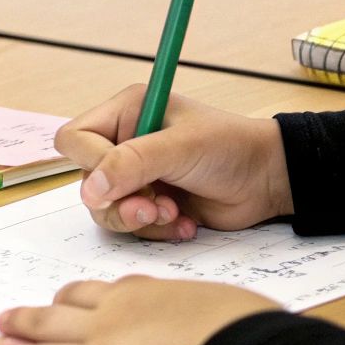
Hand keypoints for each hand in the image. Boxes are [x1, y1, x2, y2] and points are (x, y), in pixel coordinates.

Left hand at [0, 276, 279, 344]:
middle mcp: (121, 303)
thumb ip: (207, 316)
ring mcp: (103, 330)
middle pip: (73, 299)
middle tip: (28, 310)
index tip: (80, 300)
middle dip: (49, 306)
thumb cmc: (245, 328)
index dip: (91, 297)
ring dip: (25, 323)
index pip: (113, 289)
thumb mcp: (225, 309)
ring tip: (5, 324)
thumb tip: (222, 326)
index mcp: (155, 290)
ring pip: (50, 322)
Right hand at [54, 84, 292, 240]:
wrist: (268, 180)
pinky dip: (156, 230)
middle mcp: (125, 143)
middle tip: (154, 206)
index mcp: (126, 113)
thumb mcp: (181, 148)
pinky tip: (185, 223)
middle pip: (88, 180)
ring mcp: (137, 177)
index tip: (122, 179)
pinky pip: (131, 226)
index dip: (91, 162)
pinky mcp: (150, 204)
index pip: (76, 138)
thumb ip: (133, 163)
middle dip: (121, 200)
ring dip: (139, 219)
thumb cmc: (231, 148)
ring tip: (173, 214)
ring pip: (106, 208)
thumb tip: (92, 189)